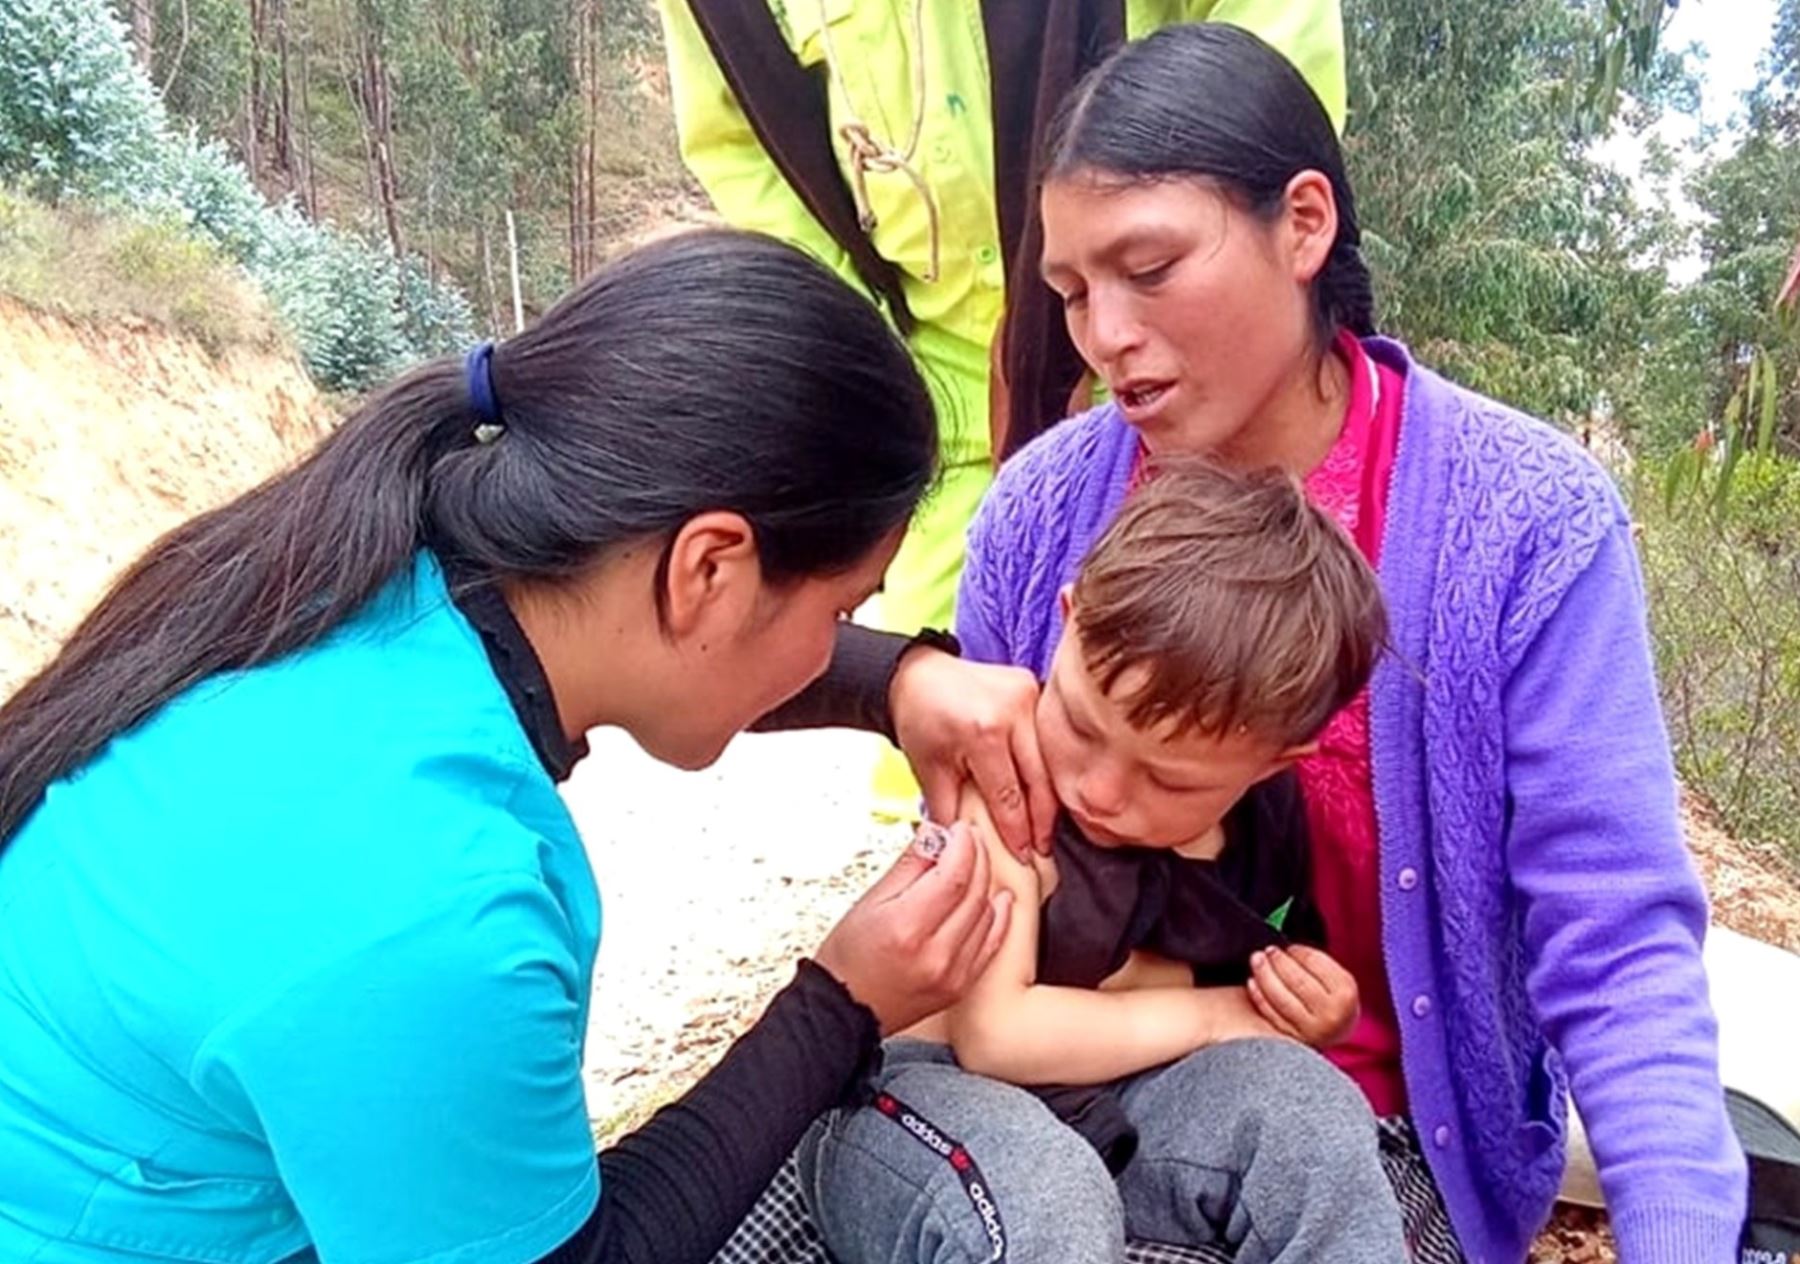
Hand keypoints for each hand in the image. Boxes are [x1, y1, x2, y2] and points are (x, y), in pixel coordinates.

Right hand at [814, 822, 1014, 1034]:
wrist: (845, 1010)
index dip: (963, 844)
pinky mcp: (961, 985)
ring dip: (986, 882)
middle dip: (976, 856)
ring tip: (973, 864)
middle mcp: (935, 952)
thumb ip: (910, 866)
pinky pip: (991, 943)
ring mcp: (952, 973)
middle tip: (969, 839)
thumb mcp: (870, 901)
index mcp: (907, 926)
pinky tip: (997, 899)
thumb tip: (936, 835)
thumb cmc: (849, 956)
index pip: (954, 874)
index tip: (960, 829)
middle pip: (975, 891)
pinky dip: (997, 916)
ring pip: (987, 914)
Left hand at [889, 648, 1055, 857]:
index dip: (1018, 831)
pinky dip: (1048, 765)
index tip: (1025, 856)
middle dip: (1044, 820)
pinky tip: (1045, 789)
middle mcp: (1015, 710)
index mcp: (985, 731)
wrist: (918, 675)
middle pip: (1041, 778)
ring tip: (1047, 826)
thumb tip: (965, 849)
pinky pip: (1047, 737)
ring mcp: (1029, 695)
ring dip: (1051, 794)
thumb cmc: (921, 719)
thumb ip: (949, 812)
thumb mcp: (929, 770)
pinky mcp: (1035, 687)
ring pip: (1050, 759)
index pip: (1009, 795)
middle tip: (1043, 849)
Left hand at [1246, 946, 1359, 1047]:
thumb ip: (1317, 963)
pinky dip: (1259, 996)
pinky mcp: (1294, 1039)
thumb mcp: (1338, 978)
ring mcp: (1311, 1030)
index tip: (1288, 947)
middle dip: (1278, 961)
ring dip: (1264, 975)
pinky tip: (1253, 981)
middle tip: (1269, 950)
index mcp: (1344, 994)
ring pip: (1281, 998)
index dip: (1297, 951)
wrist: (1339, 1031)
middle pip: (1297, 981)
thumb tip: (1286, 949)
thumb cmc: (1335, 997)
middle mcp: (1330, 1015)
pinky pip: (1271, 1014)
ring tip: (1257, 960)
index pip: (1315, 964)